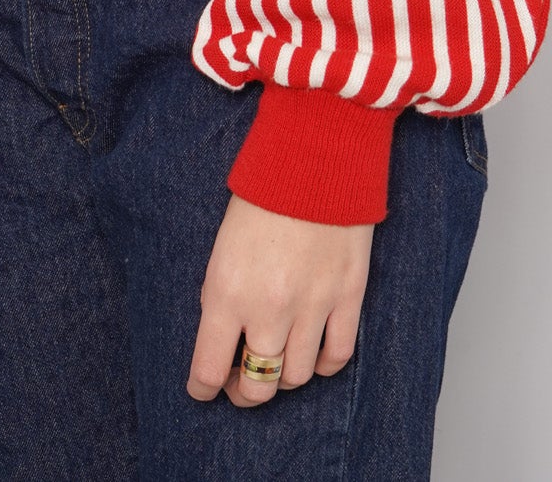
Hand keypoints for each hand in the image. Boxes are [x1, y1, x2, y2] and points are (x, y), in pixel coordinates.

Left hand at [186, 192, 372, 404]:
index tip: (203, 388)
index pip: (209, 369)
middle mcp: (269, 309)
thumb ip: (220, 295)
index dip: (203, 388)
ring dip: (283, 378)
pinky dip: (324, 364)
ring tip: (277, 365)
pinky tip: (313, 352)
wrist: (315, 157)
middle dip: (244, 392)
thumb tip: (224, 337)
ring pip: (297, 377)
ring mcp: (312, 306)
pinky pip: (337, 357)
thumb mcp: (221, 246)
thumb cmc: (262, 194)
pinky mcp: (348, 297)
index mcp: (227, 292)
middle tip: (240, 384)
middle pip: (258, 386)